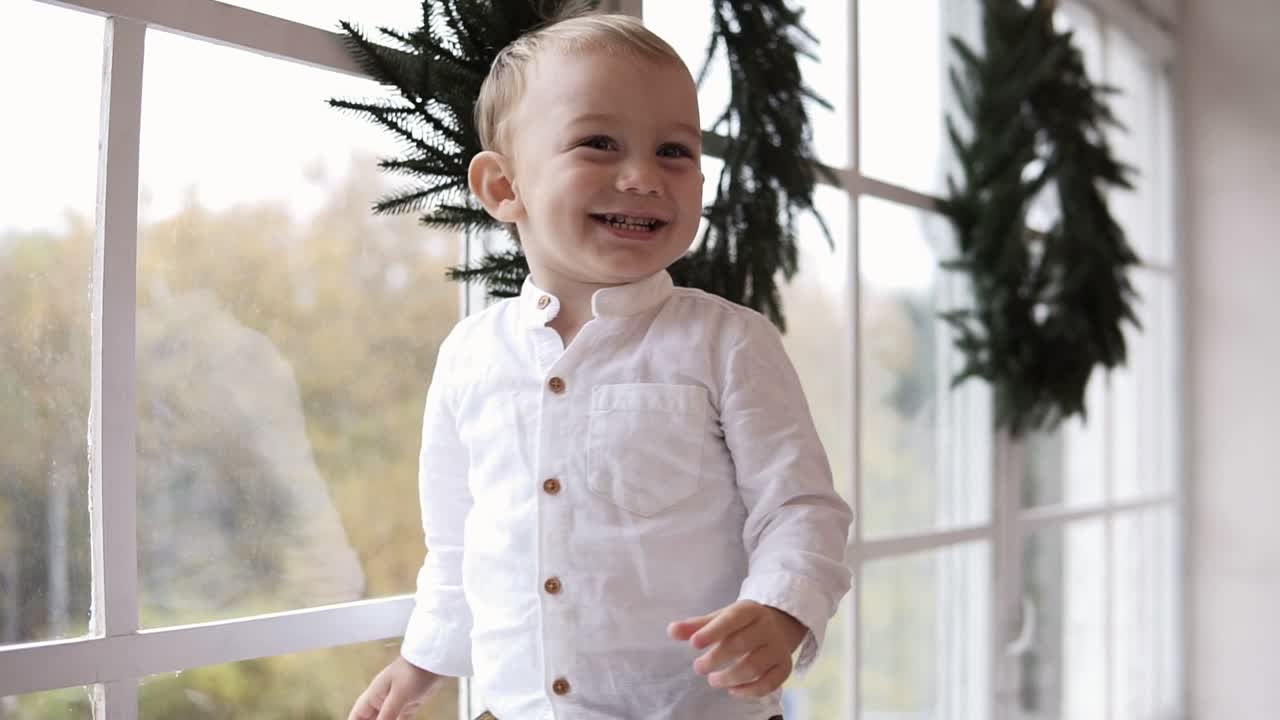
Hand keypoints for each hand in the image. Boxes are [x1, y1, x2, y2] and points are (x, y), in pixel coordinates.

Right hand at [348, 655, 439, 719]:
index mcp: (374, 694)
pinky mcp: (409, 702)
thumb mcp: (399, 695)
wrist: (434, 659)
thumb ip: (387, 715)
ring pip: (385, 719)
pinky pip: (400, 718)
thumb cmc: (414, 671)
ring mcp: (395, 700)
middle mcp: (382, 698)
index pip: (357, 715)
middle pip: (370, 719)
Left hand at [668, 600, 807, 697]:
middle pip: (741, 644)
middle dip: (716, 658)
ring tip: (712, 680)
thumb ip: (696, 626)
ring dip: (729, 677)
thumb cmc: (740, 624)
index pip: (731, 619)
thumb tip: (671, 631)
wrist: (777, 626)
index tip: (693, 644)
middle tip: (698, 667)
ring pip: (754, 666)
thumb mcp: (719, 619)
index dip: (712, 632)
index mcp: (749, 610)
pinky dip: (749, 691)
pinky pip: (769, 683)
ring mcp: (778, 648)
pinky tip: (732, 689)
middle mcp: (767, 627)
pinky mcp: (784, 666)